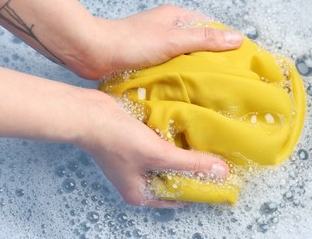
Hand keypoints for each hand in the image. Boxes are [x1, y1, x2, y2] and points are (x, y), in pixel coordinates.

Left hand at [72, 5, 242, 78]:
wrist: (94, 54)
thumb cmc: (131, 43)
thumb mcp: (173, 40)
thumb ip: (204, 39)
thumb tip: (236, 38)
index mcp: (176, 18)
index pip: (210, 26)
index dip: (225, 40)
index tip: (240, 59)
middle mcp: (167, 29)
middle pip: (197, 43)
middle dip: (211, 59)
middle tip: (227, 79)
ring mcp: (157, 45)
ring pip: (184, 58)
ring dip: (194, 70)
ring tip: (210, 88)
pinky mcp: (148, 60)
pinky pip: (170, 68)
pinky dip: (178, 77)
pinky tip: (186, 90)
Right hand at [76, 89, 228, 207]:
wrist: (90, 114)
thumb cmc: (117, 139)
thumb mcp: (158, 154)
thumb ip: (190, 163)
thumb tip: (221, 172)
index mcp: (141, 194)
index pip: (180, 197)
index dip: (200, 188)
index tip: (219, 178)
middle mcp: (139, 181)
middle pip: (175, 178)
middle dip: (193, 169)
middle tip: (217, 160)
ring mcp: (137, 162)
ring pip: (169, 161)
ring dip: (184, 154)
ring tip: (207, 146)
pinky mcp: (137, 145)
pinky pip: (162, 147)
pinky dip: (174, 142)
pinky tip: (187, 132)